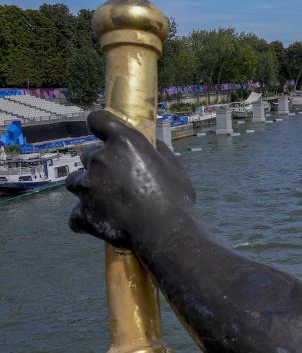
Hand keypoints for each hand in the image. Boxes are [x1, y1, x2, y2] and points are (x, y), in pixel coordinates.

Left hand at [67, 110, 195, 248]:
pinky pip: (75, 214)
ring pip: (75, 181)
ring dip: (87, 187)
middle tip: (119, 179)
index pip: (98, 119)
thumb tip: (152, 144)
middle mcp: (100, 159)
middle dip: (100, 164)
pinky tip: (99, 220)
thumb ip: (158, 151)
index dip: (100, 124)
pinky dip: (85, 217)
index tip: (102, 131)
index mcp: (124, 142)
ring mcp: (87, 186)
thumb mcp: (174, 166)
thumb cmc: (176, 198)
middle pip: (87, 154)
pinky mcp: (82, 212)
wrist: (165, 232)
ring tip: (106, 199)